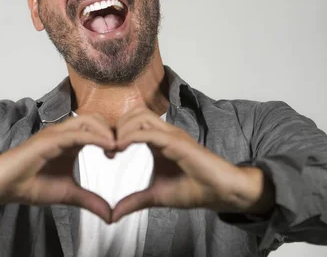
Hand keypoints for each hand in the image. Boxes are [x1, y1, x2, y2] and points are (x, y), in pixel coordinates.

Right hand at [0, 114, 115, 222]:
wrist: (3, 185)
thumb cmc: (30, 184)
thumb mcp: (68, 194)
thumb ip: (89, 200)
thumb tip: (110, 214)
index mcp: (70, 140)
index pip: (97, 128)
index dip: (113, 136)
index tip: (125, 151)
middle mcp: (64, 132)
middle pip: (96, 118)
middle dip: (113, 129)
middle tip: (124, 147)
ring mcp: (56, 133)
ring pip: (88, 120)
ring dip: (106, 132)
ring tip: (118, 148)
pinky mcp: (49, 139)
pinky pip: (77, 133)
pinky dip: (95, 138)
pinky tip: (108, 148)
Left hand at [111, 107, 274, 221]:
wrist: (219, 192)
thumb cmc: (194, 189)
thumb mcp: (156, 196)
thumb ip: (135, 201)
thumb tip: (113, 215)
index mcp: (159, 140)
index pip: (133, 123)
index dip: (116, 132)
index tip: (107, 152)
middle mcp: (165, 132)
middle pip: (134, 113)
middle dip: (116, 126)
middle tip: (108, 149)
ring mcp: (172, 134)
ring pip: (140, 116)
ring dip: (122, 129)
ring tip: (114, 148)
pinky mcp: (177, 141)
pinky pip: (149, 131)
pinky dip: (132, 136)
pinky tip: (121, 147)